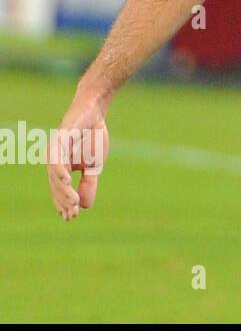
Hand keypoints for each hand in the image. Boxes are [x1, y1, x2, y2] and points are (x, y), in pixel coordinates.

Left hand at [48, 91, 109, 221]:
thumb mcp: (95, 165)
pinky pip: (56, 157)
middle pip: (55, 185)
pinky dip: (59, 170)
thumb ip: (88, 183)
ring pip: (54, 175)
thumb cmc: (93, 137)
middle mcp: (54, 161)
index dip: (65, 204)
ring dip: (62, 190)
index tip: (72, 217)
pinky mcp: (58, 140)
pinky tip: (66, 180)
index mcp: (62, 168)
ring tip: (72, 202)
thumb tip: (85, 206)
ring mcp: (55, 151)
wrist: (95, 112)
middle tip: (72, 214)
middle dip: (63, 201)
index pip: (60, 190)